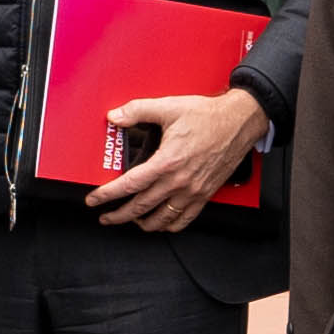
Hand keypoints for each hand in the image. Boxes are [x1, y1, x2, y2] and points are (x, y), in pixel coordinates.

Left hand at [90, 87, 268, 234]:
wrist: (240, 122)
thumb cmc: (208, 115)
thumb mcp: (169, 107)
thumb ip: (137, 111)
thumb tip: (115, 116)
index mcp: (167, 161)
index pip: (130, 185)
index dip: (108, 195)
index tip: (94, 200)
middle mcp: (180, 181)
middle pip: (142, 207)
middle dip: (119, 215)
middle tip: (106, 216)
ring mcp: (193, 191)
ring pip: (162, 218)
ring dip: (142, 223)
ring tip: (129, 222)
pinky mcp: (205, 195)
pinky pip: (185, 219)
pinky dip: (169, 225)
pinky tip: (161, 223)